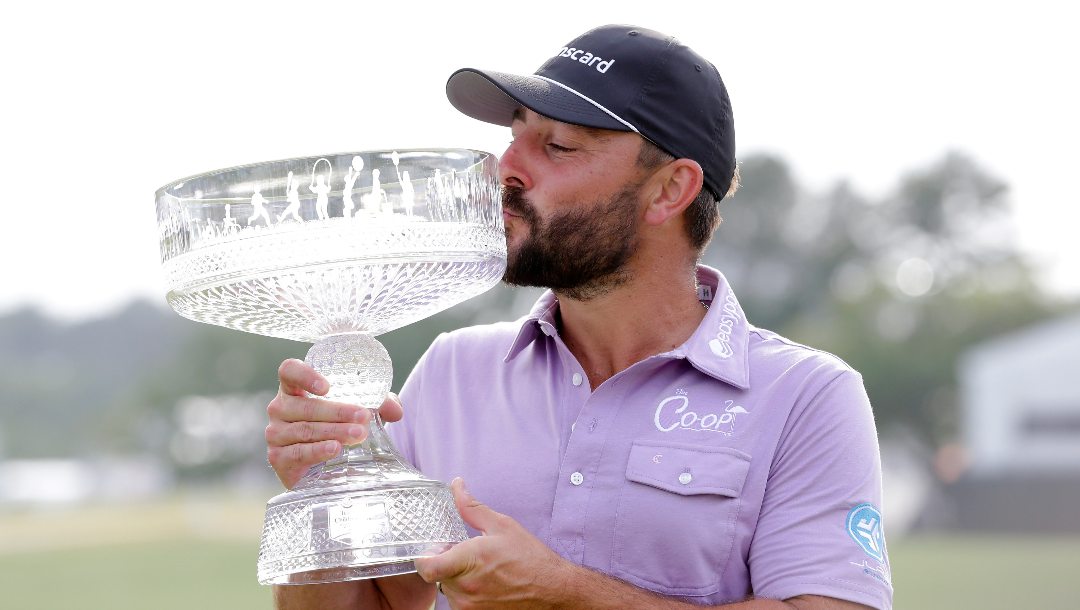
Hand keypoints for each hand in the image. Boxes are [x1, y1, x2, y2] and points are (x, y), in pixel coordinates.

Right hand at [265, 358, 403, 488]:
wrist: (322, 467)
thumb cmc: (336, 427)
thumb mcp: (358, 411)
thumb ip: (378, 404)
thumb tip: (396, 410)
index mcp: (294, 388)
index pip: (289, 371)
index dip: (305, 375)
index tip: (327, 387)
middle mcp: (280, 408)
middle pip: (305, 406)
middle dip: (338, 411)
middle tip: (363, 417)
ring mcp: (275, 433)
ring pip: (305, 429)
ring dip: (334, 431)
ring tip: (358, 434)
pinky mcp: (278, 457)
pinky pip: (299, 452)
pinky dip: (318, 450)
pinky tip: (335, 449)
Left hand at [414, 479, 571, 608]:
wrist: (552, 590)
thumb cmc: (530, 558)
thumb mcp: (502, 525)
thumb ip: (472, 507)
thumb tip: (457, 486)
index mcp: (469, 561)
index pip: (427, 567)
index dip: (424, 558)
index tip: (433, 551)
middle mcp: (466, 588)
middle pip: (438, 575)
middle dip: (449, 564)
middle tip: (467, 556)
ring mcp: (470, 607)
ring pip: (449, 590)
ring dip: (458, 580)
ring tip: (482, 571)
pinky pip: (461, 603)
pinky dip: (469, 593)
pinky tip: (488, 584)